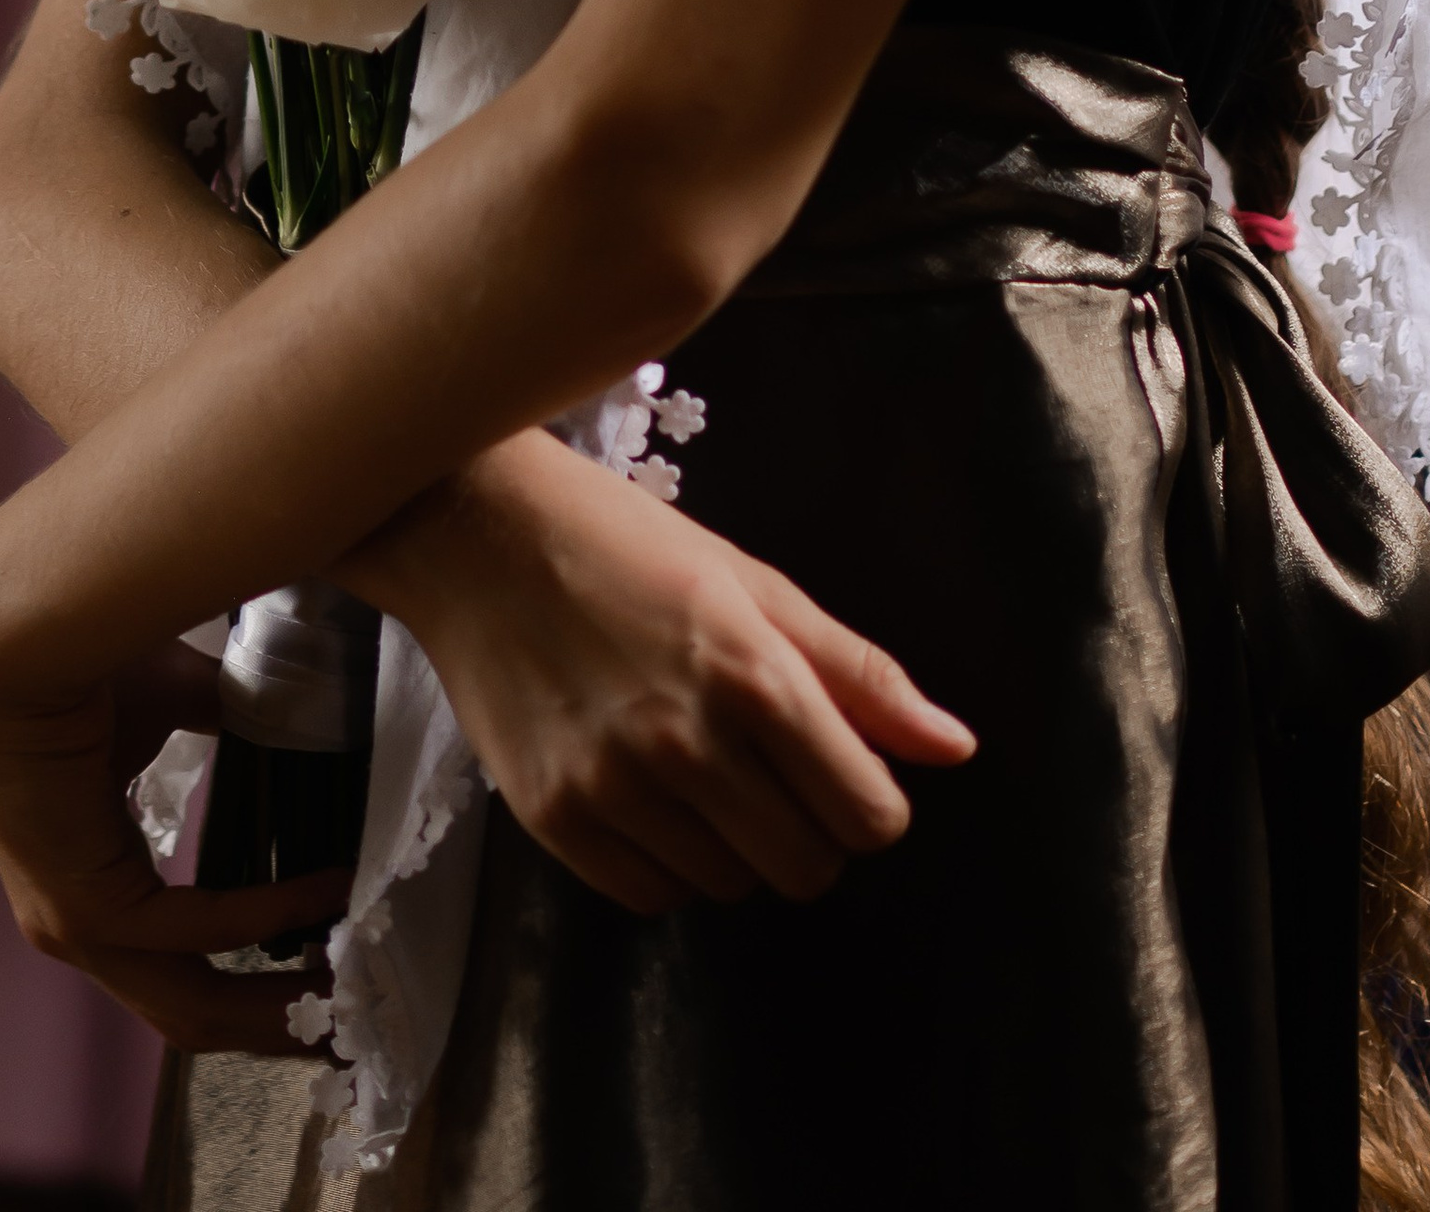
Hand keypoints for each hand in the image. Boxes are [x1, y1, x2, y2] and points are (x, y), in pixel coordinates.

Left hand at [0, 580, 350, 1053]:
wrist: (3, 643)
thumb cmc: (69, 662)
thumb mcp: (168, 701)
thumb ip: (222, 714)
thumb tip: (292, 704)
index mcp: (89, 893)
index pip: (175, 974)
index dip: (251, 986)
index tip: (325, 970)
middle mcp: (78, 930)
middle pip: (191, 1015)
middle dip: (275, 1024)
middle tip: (353, 1022)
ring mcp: (78, 930)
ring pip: (194, 1004)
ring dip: (277, 1005)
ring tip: (349, 984)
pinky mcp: (88, 909)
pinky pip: (199, 931)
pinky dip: (270, 914)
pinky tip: (324, 889)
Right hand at [353, 428, 973, 916]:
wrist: (474, 535)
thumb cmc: (623, 545)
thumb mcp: (751, 585)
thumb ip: (856, 674)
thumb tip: (955, 748)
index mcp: (749, 672)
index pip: (868, 816)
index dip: (868, 799)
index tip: (838, 767)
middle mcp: (685, 741)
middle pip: (808, 867)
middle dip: (808, 828)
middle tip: (767, 767)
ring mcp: (614, 788)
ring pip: (731, 886)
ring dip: (733, 843)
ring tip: (694, 765)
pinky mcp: (555, 820)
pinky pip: (652, 895)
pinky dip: (667, 860)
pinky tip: (645, 791)